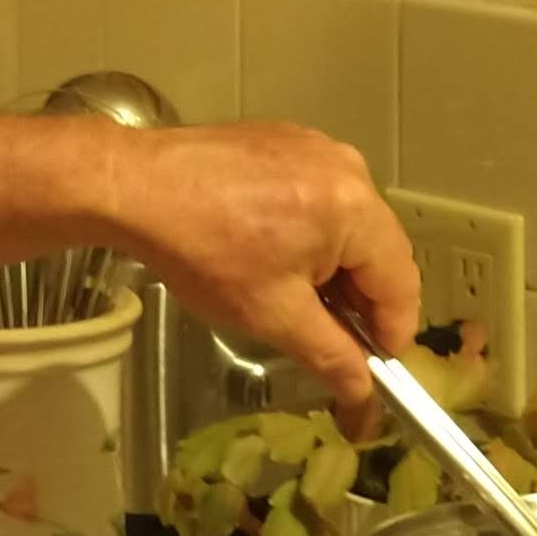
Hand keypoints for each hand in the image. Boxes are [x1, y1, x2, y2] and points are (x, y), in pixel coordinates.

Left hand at [101, 124, 420, 430]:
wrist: (135, 187)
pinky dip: (311, 233)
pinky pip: (320, 196)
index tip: (374, 371)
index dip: (392, 334)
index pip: (401, 283)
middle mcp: (348, 168)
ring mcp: (316, 147)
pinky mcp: (286, 140)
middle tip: (329, 339)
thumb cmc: (205, 252)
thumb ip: (331, 355)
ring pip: (350, 224)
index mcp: (355, 208)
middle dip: (361, 301)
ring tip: (292, 297)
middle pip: (379, 250)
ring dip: (335, 268)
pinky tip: (272, 253)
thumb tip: (365, 395)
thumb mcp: (273, 315)